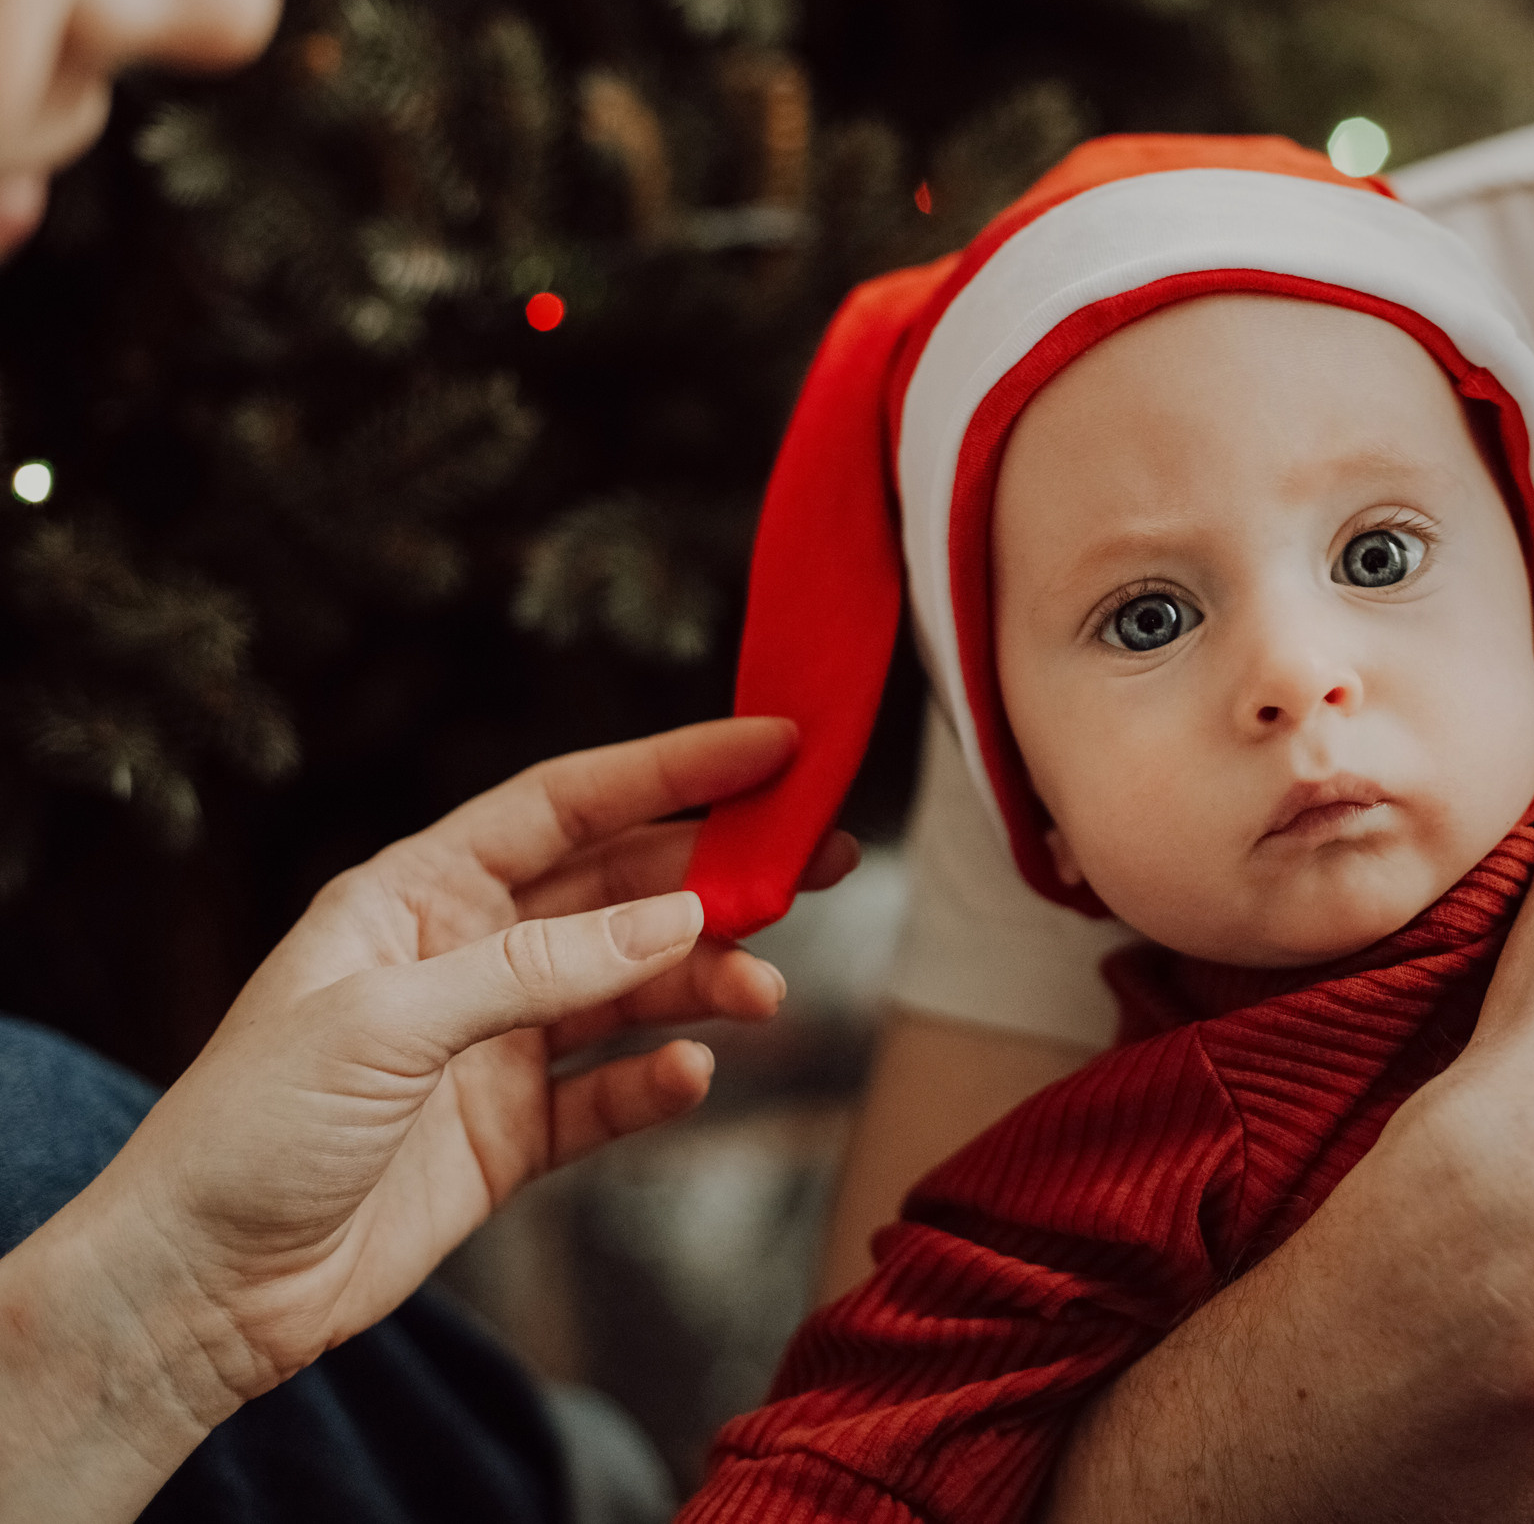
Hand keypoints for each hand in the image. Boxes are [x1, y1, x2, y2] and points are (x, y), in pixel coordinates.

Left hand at [0, 716, 851, 1520]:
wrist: (201, 1294)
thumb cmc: (252, 1132)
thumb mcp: (389, 1023)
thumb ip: (540, 967)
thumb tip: (677, 916)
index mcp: (418, 894)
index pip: (568, 806)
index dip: (674, 769)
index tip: (775, 749)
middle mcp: (465, 955)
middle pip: (622, 889)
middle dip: (724, 872)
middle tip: (822, 860)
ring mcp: (493, 1045)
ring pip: (632, 988)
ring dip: (706, 981)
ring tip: (767, 994)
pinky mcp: (510, 1134)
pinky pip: (611, 1092)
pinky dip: (660, 1081)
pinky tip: (694, 1077)